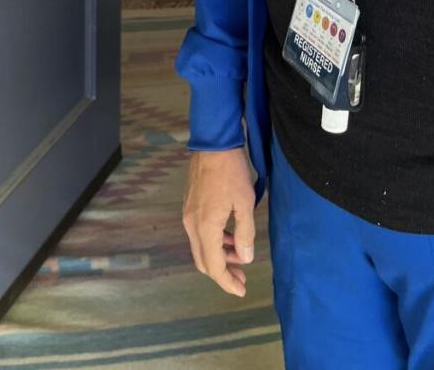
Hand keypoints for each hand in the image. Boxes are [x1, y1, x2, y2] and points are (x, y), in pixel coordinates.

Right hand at [182, 147, 256, 296]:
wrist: (213, 143)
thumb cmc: (232, 171)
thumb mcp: (245, 202)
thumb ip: (245, 233)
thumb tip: (245, 258)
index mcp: (205, 227)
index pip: (213, 266)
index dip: (227, 282)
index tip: (242, 290)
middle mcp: (191, 225)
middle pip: (203, 261)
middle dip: (223, 272)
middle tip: (242, 275)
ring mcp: (188, 214)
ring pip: (200, 247)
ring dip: (219, 255)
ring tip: (239, 254)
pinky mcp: (189, 205)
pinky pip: (199, 233)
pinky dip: (213, 241)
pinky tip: (229, 235)